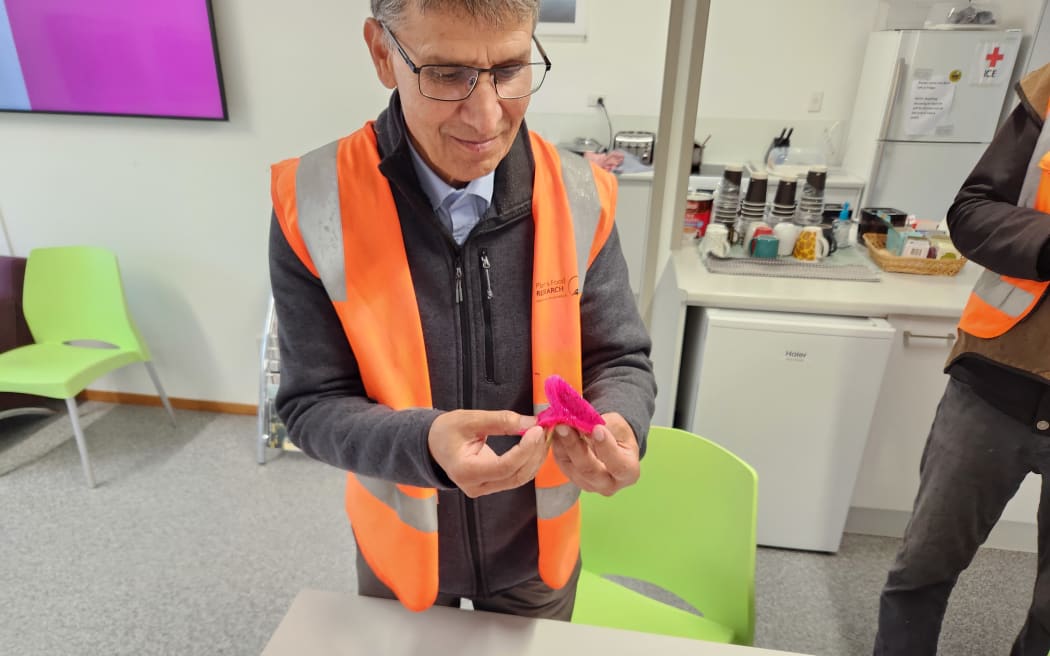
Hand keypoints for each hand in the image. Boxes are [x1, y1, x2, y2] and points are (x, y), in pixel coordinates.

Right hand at [428, 410, 547, 497]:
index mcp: (465, 471)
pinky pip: (516, 476)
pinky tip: (535, 444)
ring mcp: (484, 489)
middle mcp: (475, 487)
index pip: (504, 466)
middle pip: (515, 475)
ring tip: (543, 434)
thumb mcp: (469, 419)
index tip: (537, 429)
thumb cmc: (447, 430)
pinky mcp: (491, 485)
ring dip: (535, 457)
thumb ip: (500, 421)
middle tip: (545, 428)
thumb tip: (530, 422)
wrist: (434, 444)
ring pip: (519, 478)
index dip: (524, 449)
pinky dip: (529, 460)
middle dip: (534, 452)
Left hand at [550, 412, 639, 495]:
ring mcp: (589, 485)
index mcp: (629, 472)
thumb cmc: (619, 435)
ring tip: (557, 425)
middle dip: (575, 447)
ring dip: (562, 445)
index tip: (597, 429)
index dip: (606, 448)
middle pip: (589, 471)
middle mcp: (609, 485)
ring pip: (572, 468)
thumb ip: (604, 427)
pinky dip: (557, 446)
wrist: (611, 443)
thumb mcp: (618, 426)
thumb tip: (582, 424)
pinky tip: (554, 432)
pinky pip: (562, 464)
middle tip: (564, 426)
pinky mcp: (573, 479)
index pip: (618, 465)